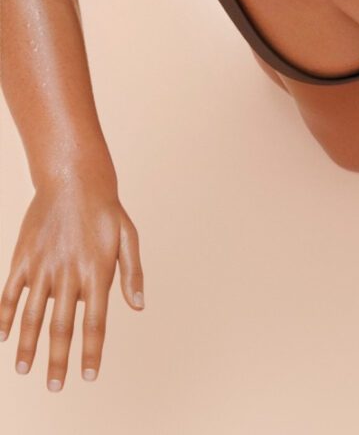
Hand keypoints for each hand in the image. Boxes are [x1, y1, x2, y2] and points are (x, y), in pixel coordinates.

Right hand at [0, 174, 143, 389]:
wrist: (73, 178)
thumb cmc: (104, 208)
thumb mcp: (128, 236)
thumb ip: (132, 273)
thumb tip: (138, 306)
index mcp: (97, 272)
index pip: (95, 322)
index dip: (92, 351)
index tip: (89, 376)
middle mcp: (69, 274)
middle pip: (62, 327)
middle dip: (59, 360)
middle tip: (56, 388)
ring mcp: (43, 267)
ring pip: (32, 316)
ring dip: (27, 346)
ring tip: (25, 370)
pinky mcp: (23, 258)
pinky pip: (10, 293)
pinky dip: (4, 316)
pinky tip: (3, 336)